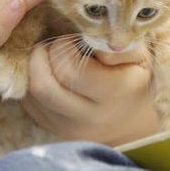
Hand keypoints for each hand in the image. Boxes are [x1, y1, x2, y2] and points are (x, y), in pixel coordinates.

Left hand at [20, 36, 160, 145]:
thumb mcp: (139, 58)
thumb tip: (93, 40)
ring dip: (34, 69)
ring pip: (32, 95)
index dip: (63, 46)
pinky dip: (32, 83)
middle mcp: (88, 117)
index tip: (72, 39)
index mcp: (113, 94)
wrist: (131, 124)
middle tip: (55, 47)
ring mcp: (67, 128)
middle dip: (41, 56)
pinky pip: (29, 104)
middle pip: (43, 85)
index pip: (68, 68)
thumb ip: (119, 45)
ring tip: (51, 58)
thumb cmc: (134, 81)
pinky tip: (49, 75)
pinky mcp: (53, 130)